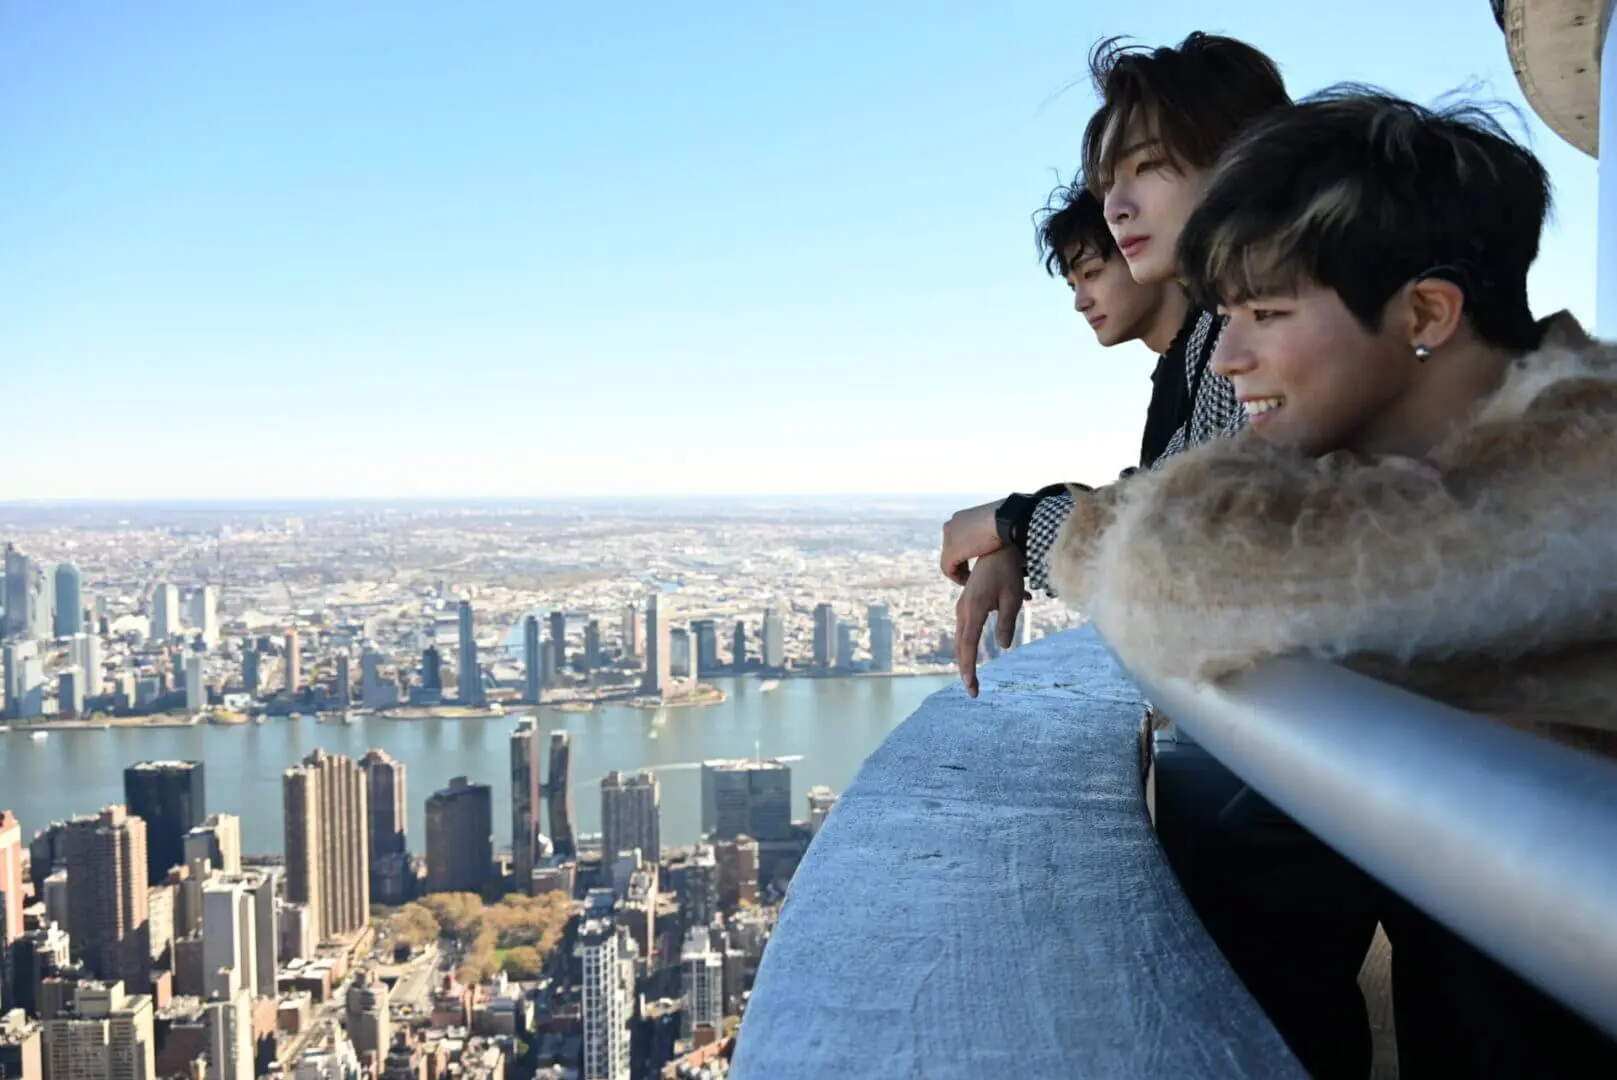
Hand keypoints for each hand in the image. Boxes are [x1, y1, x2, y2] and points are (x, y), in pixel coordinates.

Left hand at [940, 500, 1003, 584]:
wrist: (1004, 519)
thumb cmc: (1008, 520)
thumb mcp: (998, 524)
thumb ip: (993, 530)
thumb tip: (999, 537)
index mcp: (961, 517)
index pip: (960, 537)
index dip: (968, 551)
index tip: (980, 560)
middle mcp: (952, 525)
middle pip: (953, 548)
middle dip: (962, 561)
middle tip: (975, 571)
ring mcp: (949, 539)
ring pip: (949, 560)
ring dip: (960, 571)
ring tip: (973, 578)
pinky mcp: (951, 552)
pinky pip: (948, 570)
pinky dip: (958, 578)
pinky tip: (970, 581)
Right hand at [954, 548, 1029, 697]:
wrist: (997, 547)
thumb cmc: (1008, 572)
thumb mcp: (1012, 598)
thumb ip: (1006, 623)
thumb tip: (1002, 647)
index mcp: (973, 610)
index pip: (967, 647)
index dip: (969, 670)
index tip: (972, 689)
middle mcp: (963, 610)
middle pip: (960, 646)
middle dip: (966, 669)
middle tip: (974, 691)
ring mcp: (963, 606)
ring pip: (962, 638)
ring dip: (968, 658)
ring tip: (973, 677)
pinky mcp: (968, 603)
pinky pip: (967, 628)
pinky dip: (970, 644)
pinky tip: (981, 652)